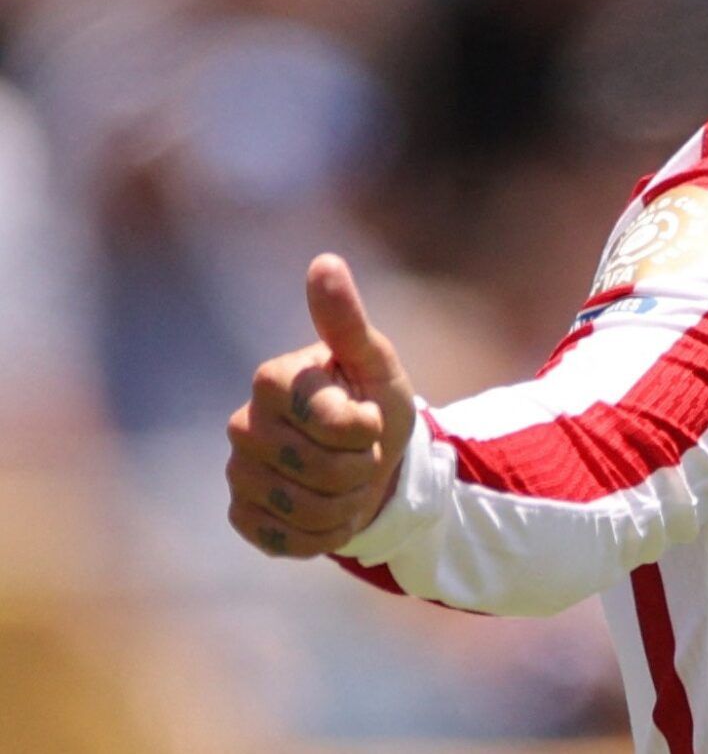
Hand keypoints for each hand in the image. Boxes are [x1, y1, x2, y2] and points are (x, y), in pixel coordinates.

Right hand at [226, 254, 416, 558]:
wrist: (374, 465)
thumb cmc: (374, 403)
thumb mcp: (375, 362)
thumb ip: (346, 320)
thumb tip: (325, 261)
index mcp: (272, 380)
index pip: (327, 418)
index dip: (363, 427)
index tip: (369, 416)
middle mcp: (244, 425)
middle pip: (318, 467)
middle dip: (359, 467)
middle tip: (362, 453)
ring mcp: (238, 473)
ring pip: (306, 508)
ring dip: (346, 502)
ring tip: (348, 481)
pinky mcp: (242, 516)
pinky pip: (286, 540)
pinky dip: (323, 534)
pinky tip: (328, 511)